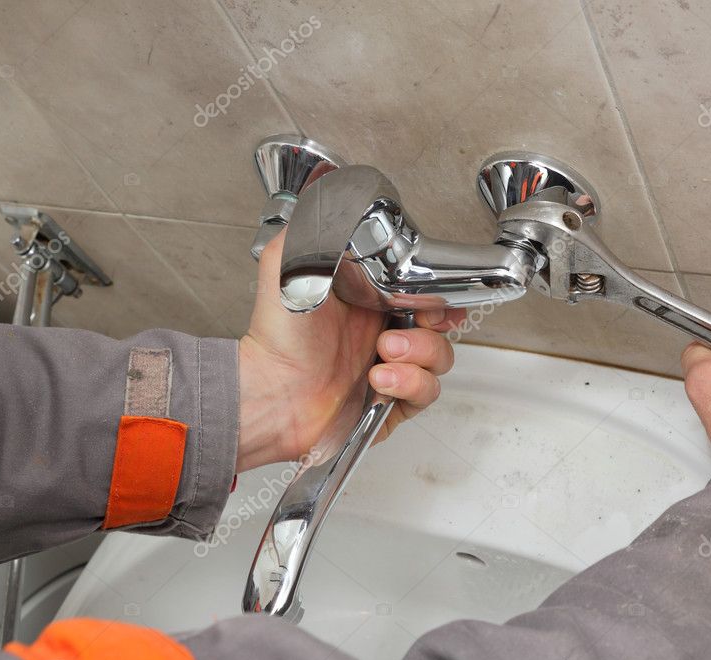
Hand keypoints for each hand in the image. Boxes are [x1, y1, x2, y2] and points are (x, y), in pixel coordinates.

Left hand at [235, 230, 464, 472]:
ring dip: (420, 354)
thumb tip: (335, 202)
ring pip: (440, 359)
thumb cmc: (275, 337)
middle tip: (409, 323)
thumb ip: (309, 228)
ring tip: (384, 352)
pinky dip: (410, 384)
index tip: (433, 295)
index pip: (424, 292)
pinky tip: (380, 378)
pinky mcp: (391, 405)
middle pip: (440, 325)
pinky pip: (426, 393)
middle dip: (436, 322)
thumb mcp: (286, 264)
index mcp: (369, 302)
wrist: (270, 392)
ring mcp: (390, 370)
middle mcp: (383, 334)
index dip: (437, 293)